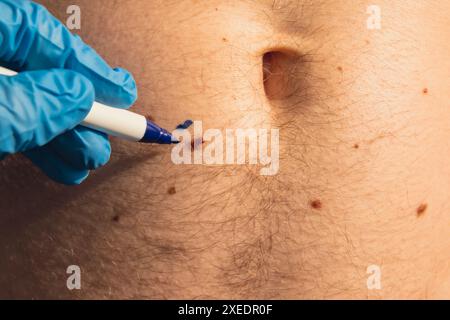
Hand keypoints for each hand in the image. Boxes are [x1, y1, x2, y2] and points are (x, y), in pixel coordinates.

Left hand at [0, 0, 136, 183]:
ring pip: (35, 107)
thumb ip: (30, 103)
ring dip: (70, 137)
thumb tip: (79, 96)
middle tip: (111, 133)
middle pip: (43, 74)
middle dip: (83, 110)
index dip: (86, 62)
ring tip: (90, 158)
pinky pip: (18, 130)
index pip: (38, 32)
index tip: (121, 91)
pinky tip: (65, 167)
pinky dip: (45, 151)